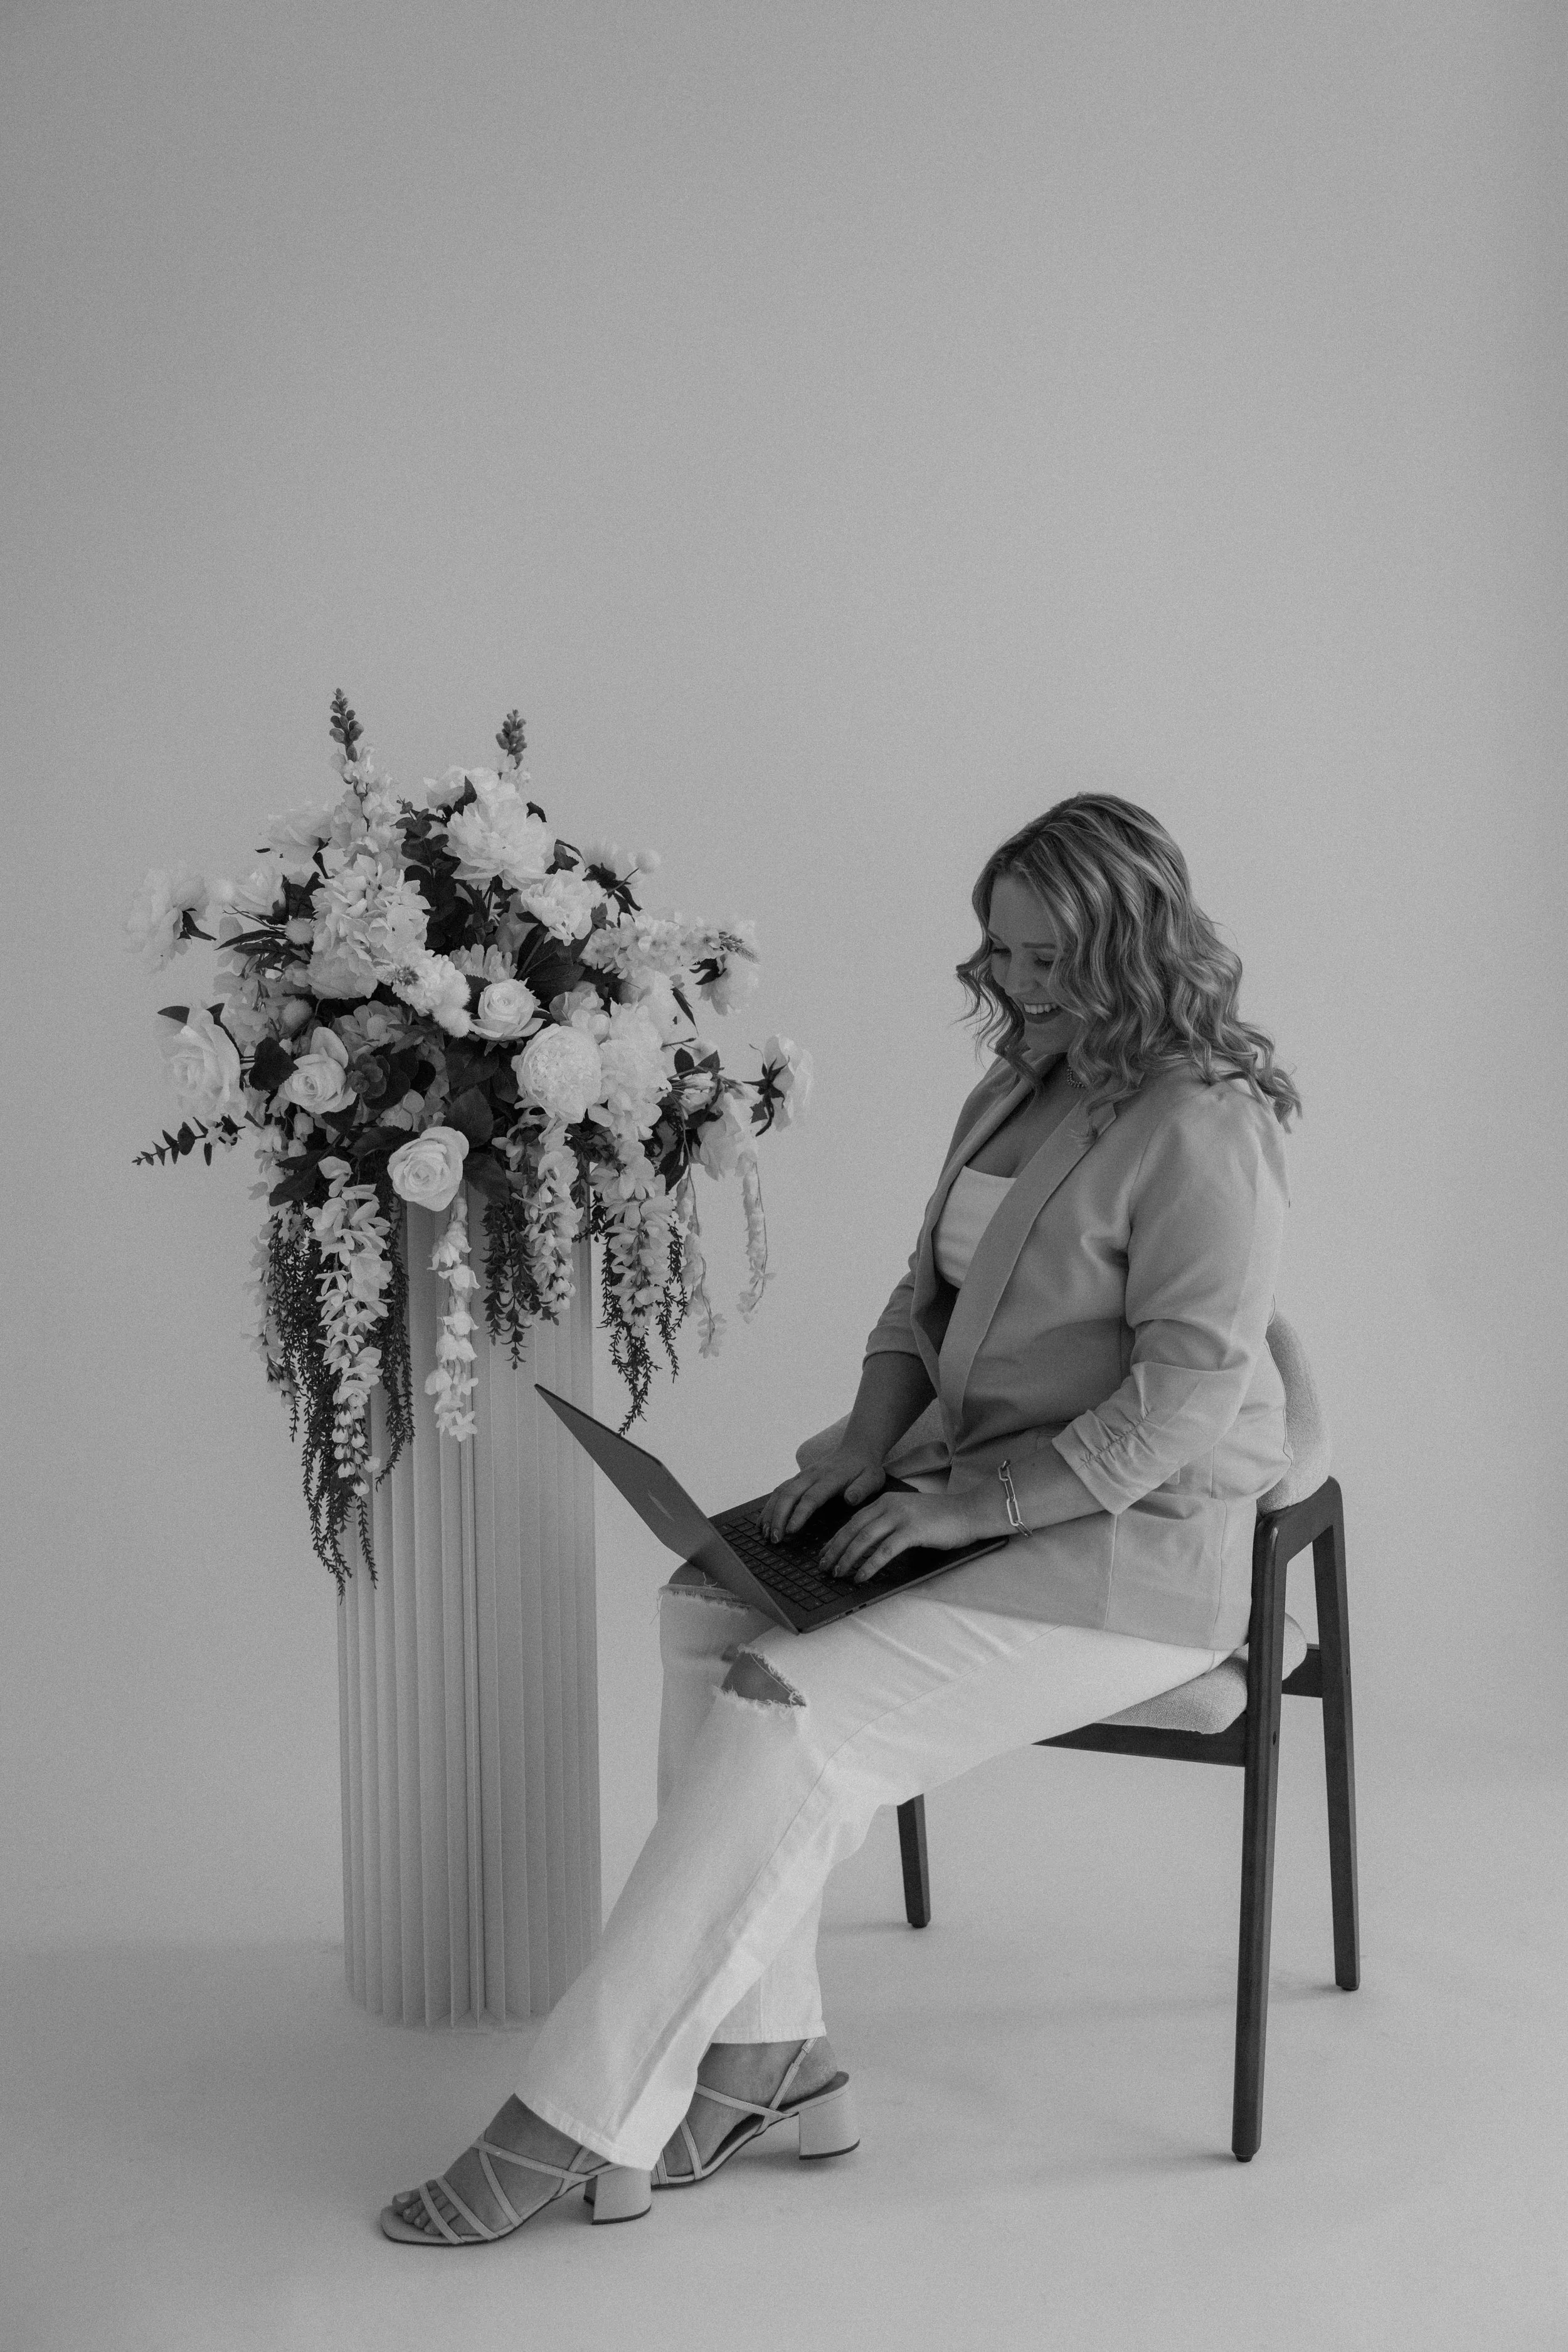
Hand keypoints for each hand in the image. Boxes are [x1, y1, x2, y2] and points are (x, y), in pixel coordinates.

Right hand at [759, 1445, 885, 1543]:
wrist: (856, 1449)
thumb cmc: (865, 1469)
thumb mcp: (872, 1479)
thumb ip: (862, 1489)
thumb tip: (850, 1499)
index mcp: (830, 1478)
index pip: (811, 1497)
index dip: (799, 1514)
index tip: (790, 1531)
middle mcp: (812, 1475)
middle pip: (789, 1495)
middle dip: (778, 1517)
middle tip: (774, 1539)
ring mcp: (803, 1475)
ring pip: (780, 1492)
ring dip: (770, 1512)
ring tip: (765, 1534)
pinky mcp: (798, 1478)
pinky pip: (779, 1490)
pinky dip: (769, 1506)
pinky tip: (763, 1521)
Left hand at [818, 1487, 994, 1583]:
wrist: (969, 1512)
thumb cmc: (940, 1518)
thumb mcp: (908, 1514)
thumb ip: (887, 1523)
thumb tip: (864, 1545)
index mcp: (886, 1500)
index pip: (853, 1521)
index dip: (835, 1539)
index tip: (824, 1554)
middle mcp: (889, 1505)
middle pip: (853, 1529)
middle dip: (835, 1550)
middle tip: (824, 1568)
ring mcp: (901, 1516)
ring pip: (864, 1539)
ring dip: (848, 1559)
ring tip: (838, 1574)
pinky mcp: (913, 1531)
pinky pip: (884, 1550)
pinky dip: (869, 1565)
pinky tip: (861, 1576)